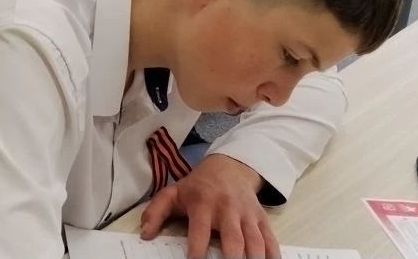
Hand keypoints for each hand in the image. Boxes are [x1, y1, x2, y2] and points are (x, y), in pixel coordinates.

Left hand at [140, 153, 278, 258]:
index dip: (197, 248)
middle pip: (233, 238)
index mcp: (202, 203)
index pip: (199, 229)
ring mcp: (247, 214)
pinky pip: (271, 240)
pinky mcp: (261, 219)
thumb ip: (155, 211)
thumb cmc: (197, 186)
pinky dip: (273, 255)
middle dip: (232, 258)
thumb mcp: (173, 193)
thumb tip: (144, 234)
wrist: (228, 168)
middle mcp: (227, 209)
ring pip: (255, 241)